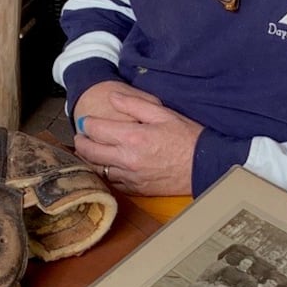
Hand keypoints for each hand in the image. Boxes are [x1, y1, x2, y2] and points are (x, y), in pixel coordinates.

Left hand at [73, 83, 201, 196]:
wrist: (205, 166)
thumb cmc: (188, 138)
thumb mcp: (163, 113)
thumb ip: (134, 104)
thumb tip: (112, 97)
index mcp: (132, 138)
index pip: (95, 129)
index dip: (86, 123)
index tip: (86, 120)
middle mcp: (127, 160)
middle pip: (89, 152)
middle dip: (81, 142)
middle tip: (81, 136)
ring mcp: (131, 177)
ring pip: (97, 170)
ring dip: (91, 160)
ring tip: (91, 151)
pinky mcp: (137, 189)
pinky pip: (113, 183)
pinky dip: (106, 175)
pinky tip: (109, 167)